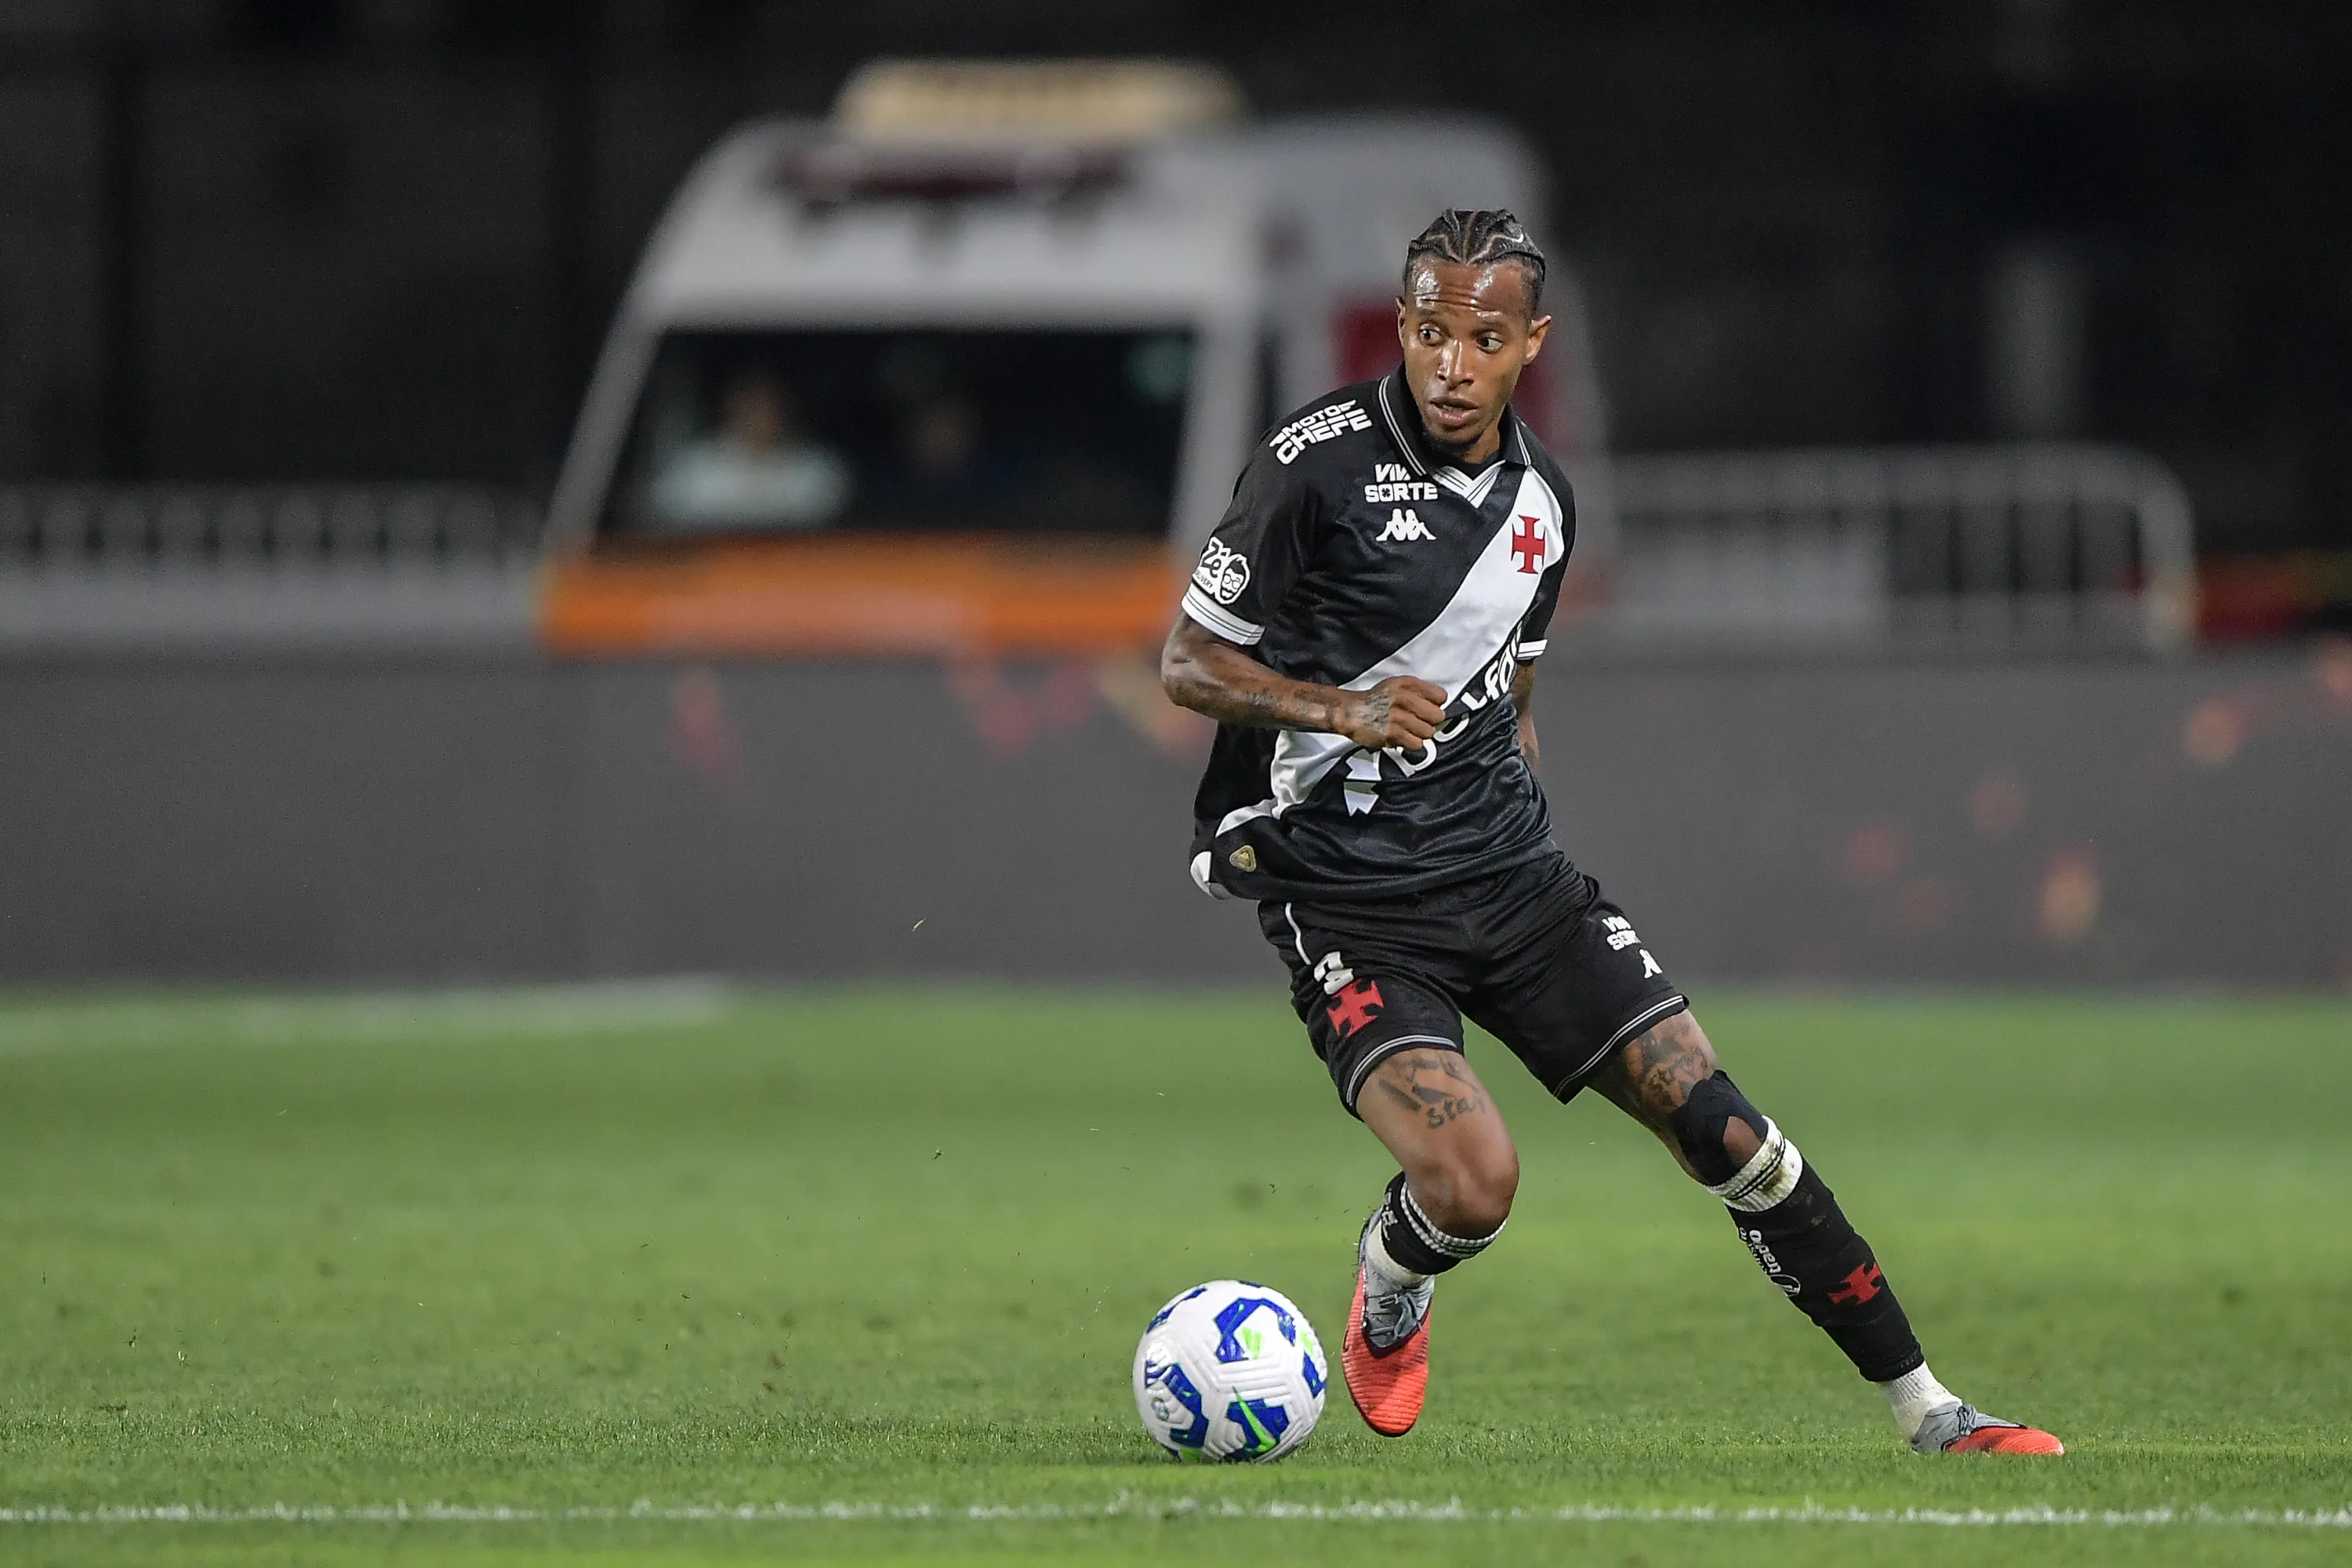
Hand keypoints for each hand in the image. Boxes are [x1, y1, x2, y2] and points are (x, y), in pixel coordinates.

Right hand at [1333, 676, 1447, 749]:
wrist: (1348, 711)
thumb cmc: (1373, 701)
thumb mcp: (1395, 686)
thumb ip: (1417, 692)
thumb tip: (1438, 705)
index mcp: (1407, 684)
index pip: (1441, 696)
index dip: (1436, 705)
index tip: (1429, 709)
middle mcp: (1404, 697)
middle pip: (1437, 716)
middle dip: (1429, 722)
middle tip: (1418, 722)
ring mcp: (1398, 715)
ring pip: (1428, 732)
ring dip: (1419, 734)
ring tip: (1407, 730)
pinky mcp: (1392, 732)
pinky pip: (1416, 744)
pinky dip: (1410, 744)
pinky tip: (1401, 737)